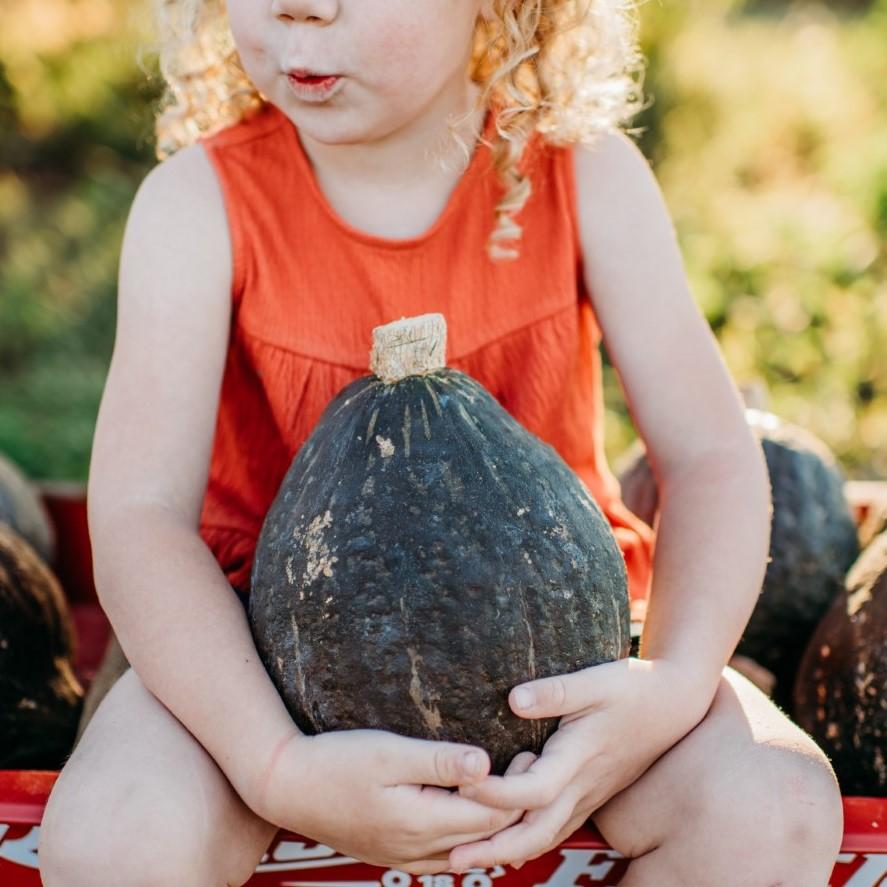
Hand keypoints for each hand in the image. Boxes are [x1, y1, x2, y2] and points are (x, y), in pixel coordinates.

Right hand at [257, 727, 536, 874]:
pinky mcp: (394, 854)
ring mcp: (404, 857)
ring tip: (507, 783)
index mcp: (421, 823)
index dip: (517, 789)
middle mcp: (417, 850)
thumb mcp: (388, 753)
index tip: (529, 755)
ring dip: (491, 821)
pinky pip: (443, 854)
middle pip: (484, 836)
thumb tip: (486, 764)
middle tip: (528, 763)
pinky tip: (469, 810)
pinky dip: (465, 834)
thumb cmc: (335, 762)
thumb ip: (438, 760)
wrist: (287, 787)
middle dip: (511, 805)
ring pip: (466, 848)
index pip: (491, 816)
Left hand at [448, 657, 714, 870]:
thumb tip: (514, 699)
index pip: (534, 790)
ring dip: (506, 851)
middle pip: (537, 832)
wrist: (673, 703)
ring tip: (465, 856)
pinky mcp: (589, 794)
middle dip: (494, 849)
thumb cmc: (632, 688)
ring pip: (545, 837)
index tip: (464, 788)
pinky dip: (526, 842)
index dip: (498, 795)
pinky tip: (503, 845)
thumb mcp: (595, 680)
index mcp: (579, 757)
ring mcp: (588, 795)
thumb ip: (555, 692)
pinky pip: (555, 828)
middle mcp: (583, 786)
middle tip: (452, 858)